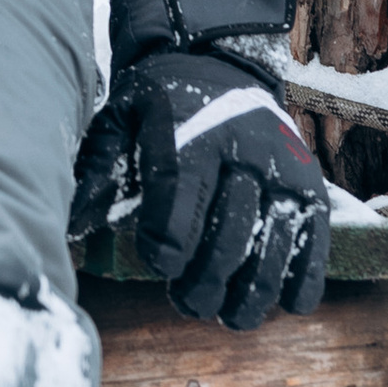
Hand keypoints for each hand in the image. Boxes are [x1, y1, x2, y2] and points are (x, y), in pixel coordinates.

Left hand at [84, 48, 329, 330]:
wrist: (221, 68)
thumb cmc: (161, 107)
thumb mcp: (121, 119)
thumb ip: (97, 167)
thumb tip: (71, 225)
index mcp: (191, 131)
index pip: (182, 190)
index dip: (172, 236)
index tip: (162, 267)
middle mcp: (245, 149)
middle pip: (231, 227)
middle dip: (208, 277)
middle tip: (188, 305)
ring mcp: (285, 169)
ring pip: (275, 240)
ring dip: (254, 290)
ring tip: (230, 318)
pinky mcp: (312, 188)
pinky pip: (315, 238)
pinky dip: (303, 276)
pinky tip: (287, 304)